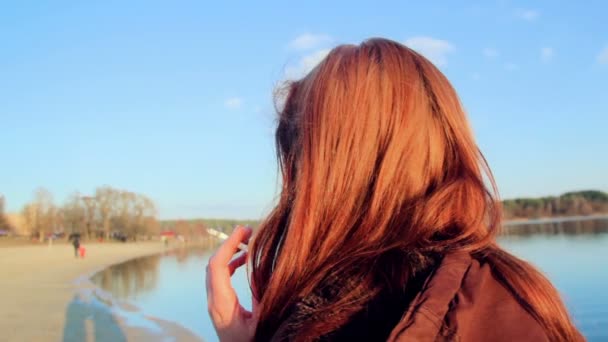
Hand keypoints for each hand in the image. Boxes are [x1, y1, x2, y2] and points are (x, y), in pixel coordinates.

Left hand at [206, 226, 256, 341]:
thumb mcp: (262, 320)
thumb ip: (262, 295)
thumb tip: (264, 268)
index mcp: (222, 304)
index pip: (217, 265)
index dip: (229, 244)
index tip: (245, 230)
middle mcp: (214, 301)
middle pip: (213, 264)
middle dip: (229, 243)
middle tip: (248, 230)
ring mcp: (214, 303)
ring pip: (215, 269)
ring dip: (229, 252)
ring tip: (248, 242)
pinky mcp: (219, 304)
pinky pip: (219, 277)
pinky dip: (230, 263)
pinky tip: (245, 260)